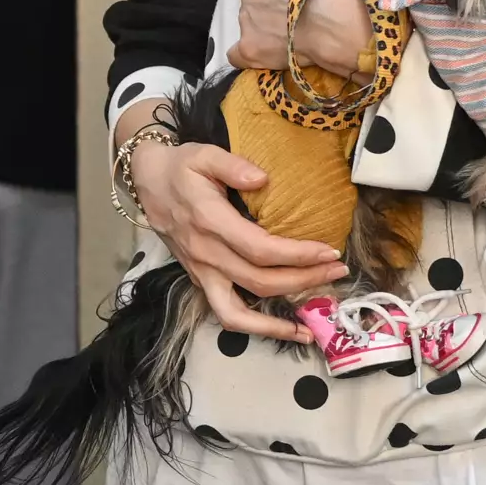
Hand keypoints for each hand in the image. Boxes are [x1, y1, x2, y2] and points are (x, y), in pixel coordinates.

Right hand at [129, 133, 345, 341]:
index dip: (297, 255)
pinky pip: (228, 314)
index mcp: (209, 222)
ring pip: (239, 312)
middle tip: (338, 270)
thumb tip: (262, 178)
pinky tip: (285, 330)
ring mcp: (201, 273)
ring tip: (311, 327)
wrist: (147, 183)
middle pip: (260, 281)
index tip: (329, 251)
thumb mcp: (203, 154)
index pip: (260, 249)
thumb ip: (232, 164)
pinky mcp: (201, 281)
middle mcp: (205, 254)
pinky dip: (256, 329)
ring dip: (277, 323)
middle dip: (304, 280)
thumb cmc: (180, 167)